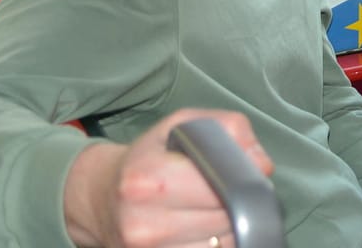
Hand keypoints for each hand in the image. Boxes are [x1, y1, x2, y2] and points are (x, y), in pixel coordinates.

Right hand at [64, 109, 273, 247]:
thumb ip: (229, 129)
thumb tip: (262, 164)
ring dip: (230, 227)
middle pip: (227, 218)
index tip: (246, 173)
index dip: (244, 179)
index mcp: (148, 179)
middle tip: (230, 189)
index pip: (223, 185)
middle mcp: (145, 223)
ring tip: (214, 208)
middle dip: (239, 202)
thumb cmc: (148, 157)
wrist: (100, 198)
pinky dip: (218, 244)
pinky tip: (204, 229)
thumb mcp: (183, 125)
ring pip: (224, 243)